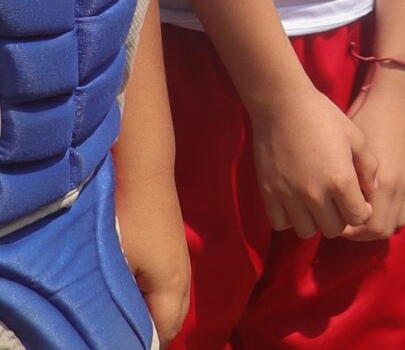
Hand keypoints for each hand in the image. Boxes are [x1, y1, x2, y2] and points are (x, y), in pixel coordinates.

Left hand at [117, 176, 189, 341]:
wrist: (144, 174)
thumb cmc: (127, 221)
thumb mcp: (118, 268)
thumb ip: (122, 306)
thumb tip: (121, 331)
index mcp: (173, 287)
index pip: (164, 332)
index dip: (145, 344)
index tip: (119, 342)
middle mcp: (184, 278)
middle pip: (174, 321)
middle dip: (154, 334)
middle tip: (124, 336)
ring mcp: (182, 263)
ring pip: (174, 304)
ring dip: (155, 317)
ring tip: (128, 321)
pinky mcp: (174, 251)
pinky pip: (171, 289)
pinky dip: (156, 301)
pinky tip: (135, 296)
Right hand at [248, 83, 374, 238]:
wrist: (284, 107)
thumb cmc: (324, 118)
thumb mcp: (356, 138)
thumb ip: (369, 167)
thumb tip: (372, 191)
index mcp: (341, 180)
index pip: (358, 217)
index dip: (362, 211)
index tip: (360, 201)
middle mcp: (315, 194)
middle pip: (333, 229)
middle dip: (341, 219)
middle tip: (339, 202)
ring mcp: (289, 196)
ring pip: (307, 231)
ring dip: (315, 221)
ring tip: (318, 204)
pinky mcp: (269, 194)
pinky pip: (281, 224)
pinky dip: (291, 219)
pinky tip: (297, 202)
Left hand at [343, 73, 404, 239]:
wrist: (392, 97)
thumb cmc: (364, 120)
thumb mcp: (350, 152)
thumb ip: (348, 183)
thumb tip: (336, 205)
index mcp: (383, 183)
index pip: (372, 228)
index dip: (353, 232)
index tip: (338, 221)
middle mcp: (401, 186)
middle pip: (385, 229)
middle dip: (365, 232)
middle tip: (347, 221)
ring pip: (400, 219)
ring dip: (382, 222)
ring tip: (365, 212)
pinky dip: (396, 209)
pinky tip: (382, 199)